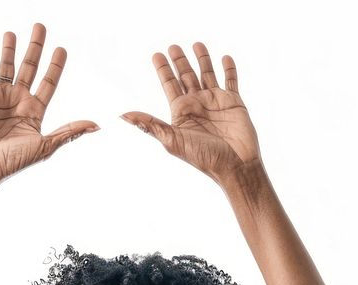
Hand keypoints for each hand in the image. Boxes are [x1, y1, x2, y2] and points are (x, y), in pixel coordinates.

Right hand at [0, 22, 99, 187]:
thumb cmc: (13, 161)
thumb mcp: (46, 146)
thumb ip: (69, 132)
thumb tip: (96, 125)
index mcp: (34, 112)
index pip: (48, 83)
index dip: (55, 66)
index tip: (61, 49)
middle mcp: (18, 102)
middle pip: (29, 68)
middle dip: (35, 48)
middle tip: (40, 27)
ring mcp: (0, 98)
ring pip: (7, 67)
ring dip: (10, 50)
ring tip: (12, 33)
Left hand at [120, 43, 261, 186]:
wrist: (234, 166)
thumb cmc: (203, 157)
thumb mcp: (172, 140)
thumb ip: (150, 125)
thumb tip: (123, 115)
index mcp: (181, 112)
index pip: (170, 85)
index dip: (163, 70)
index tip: (156, 55)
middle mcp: (197, 105)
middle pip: (186, 76)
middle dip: (180, 61)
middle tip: (172, 46)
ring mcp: (216, 102)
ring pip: (207, 74)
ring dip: (202, 59)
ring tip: (196, 44)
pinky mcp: (234, 102)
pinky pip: (231, 80)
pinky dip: (229, 69)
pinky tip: (225, 58)